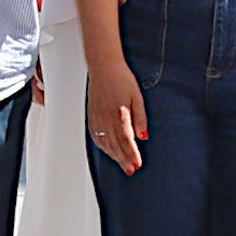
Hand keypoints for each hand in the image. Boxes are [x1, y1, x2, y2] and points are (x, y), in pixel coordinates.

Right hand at [85, 57, 146, 173]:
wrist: (103, 66)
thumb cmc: (121, 78)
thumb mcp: (137, 97)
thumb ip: (140, 118)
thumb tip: (143, 136)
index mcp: (118, 114)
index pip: (126, 140)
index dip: (132, 155)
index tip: (137, 164)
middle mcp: (105, 118)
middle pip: (115, 145)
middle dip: (124, 159)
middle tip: (131, 169)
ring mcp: (96, 118)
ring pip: (105, 143)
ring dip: (114, 156)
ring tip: (122, 164)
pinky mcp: (91, 116)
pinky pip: (96, 137)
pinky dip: (103, 147)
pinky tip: (108, 151)